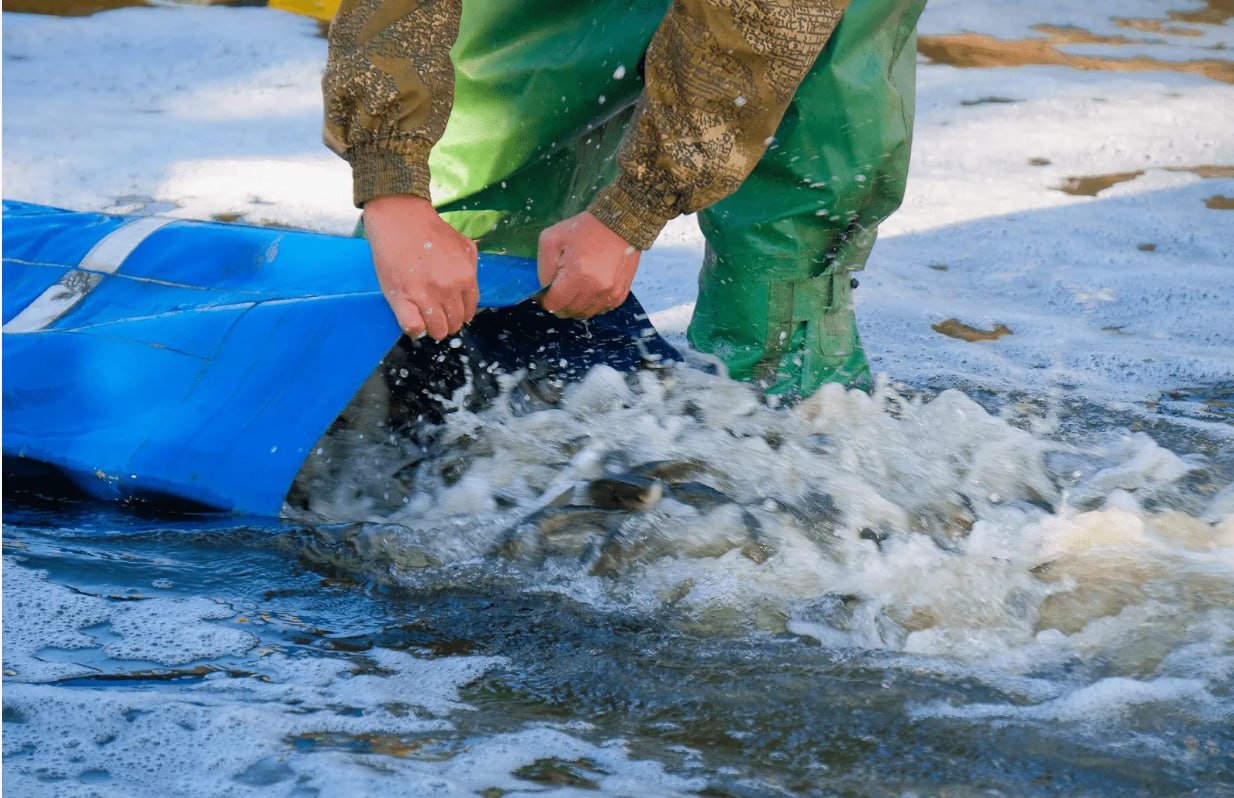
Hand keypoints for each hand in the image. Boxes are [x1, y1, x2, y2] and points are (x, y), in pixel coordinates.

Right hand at [363, 194, 478, 339]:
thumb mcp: (464, 245)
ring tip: (423, 316)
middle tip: (435, 312)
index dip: (459, 314)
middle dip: (446, 321)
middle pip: (454, 324)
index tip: (449, 311)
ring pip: (437, 330)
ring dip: (431, 327)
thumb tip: (469, 294)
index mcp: (465, 277)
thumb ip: (471, 269)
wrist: (400, 219)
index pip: (468, 312)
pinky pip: (413, 328)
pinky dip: (414, 329)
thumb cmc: (430, 231)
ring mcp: (425, 295)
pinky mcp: (401, 298)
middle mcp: (448, 289)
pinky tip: (412, 318)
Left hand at [537, 212, 640, 317]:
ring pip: (584, 314)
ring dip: (575, 305)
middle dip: (560, 303)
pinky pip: (599, 310)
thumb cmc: (584, 228)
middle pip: (568, 312)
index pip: (554, 305)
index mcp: (576, 275)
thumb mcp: (552, 239)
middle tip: (559, 288)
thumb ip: (543, 268)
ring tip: (575, 288)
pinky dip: (591, 303)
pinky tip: (590, 288)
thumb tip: (545, 288)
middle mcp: (594, 289)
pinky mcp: (619, 295)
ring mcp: (609, 294)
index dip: (545, 300)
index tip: (545, 292)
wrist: (620, 224)